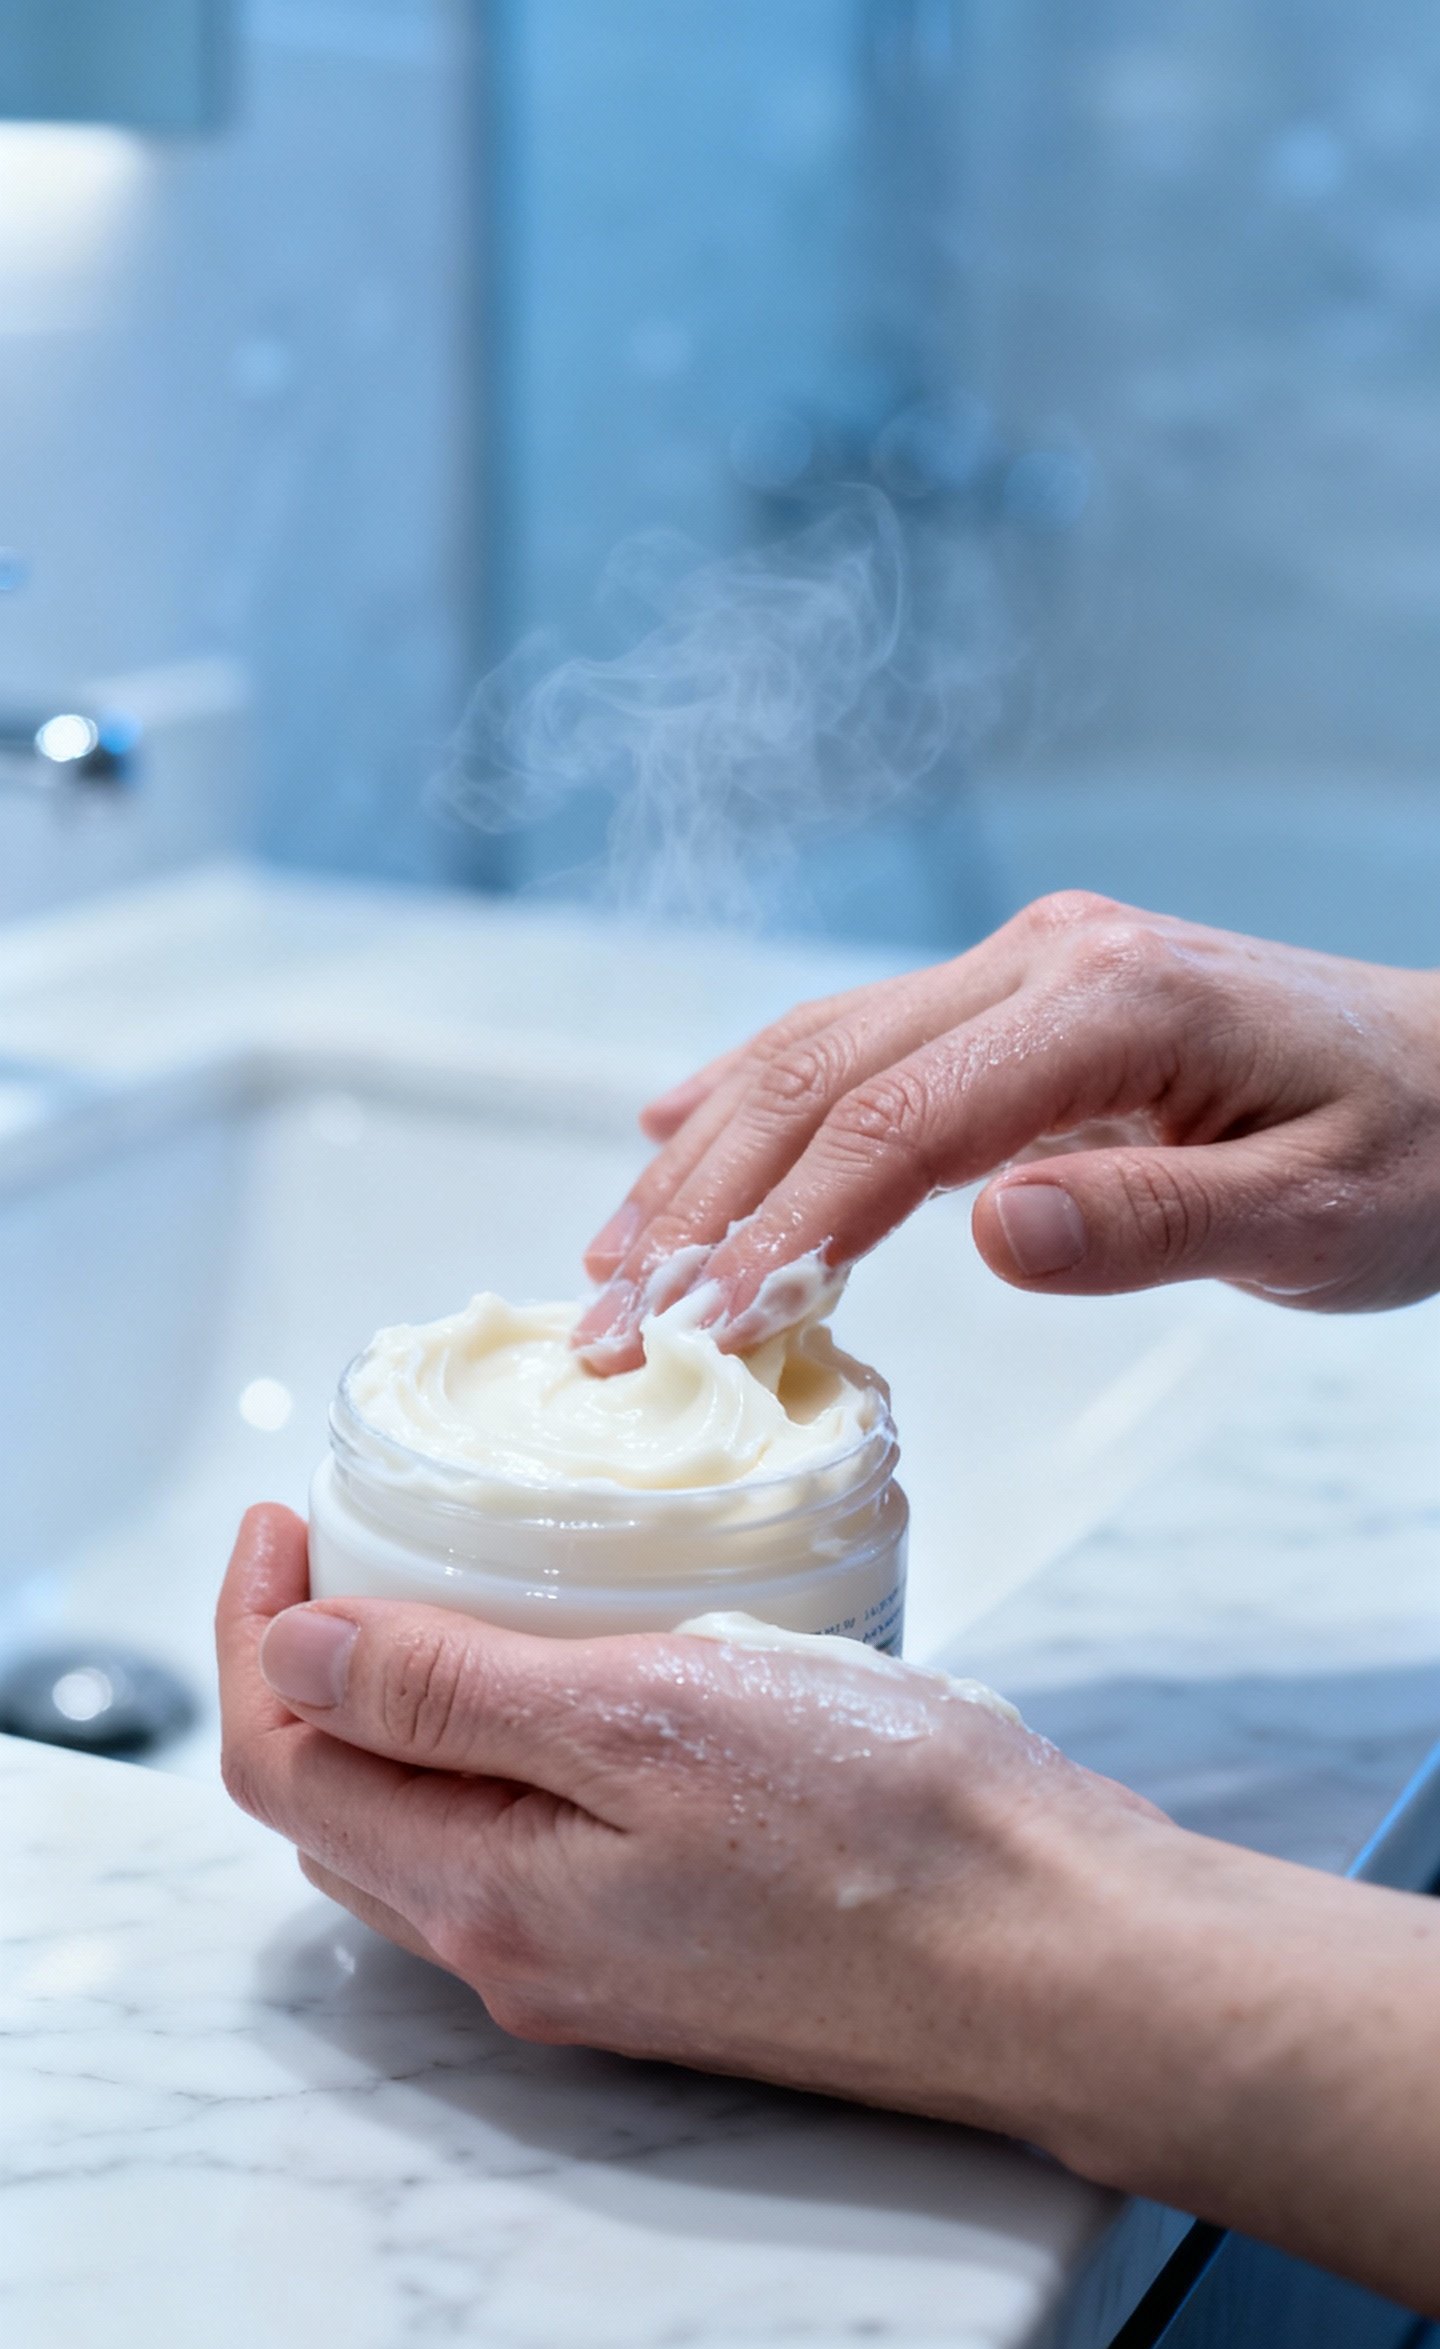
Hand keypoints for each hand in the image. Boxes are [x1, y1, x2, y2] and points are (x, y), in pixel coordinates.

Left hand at [217, 1505, 1161, 2127]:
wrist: (1069, 1962)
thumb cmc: (892, 1831)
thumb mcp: (648, 1717)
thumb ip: (452, 1693)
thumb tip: (294, 1651)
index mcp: (489, 1898)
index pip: (285, 1764)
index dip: (253, 1635)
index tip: (280, 1518)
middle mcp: (522, 1956)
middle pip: (341, 1807)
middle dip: (308, 1672)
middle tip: (341, 1540)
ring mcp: (600, 1965)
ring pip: (432, 1828)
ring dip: (400, 1714)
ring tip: (440, 1588)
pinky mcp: (678, 1949)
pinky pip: (530, 1844)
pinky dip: (500, 1752)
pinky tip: (570, 1677)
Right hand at [574, 893, 1439, 1370]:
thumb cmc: (1419, 1154)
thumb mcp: (1316, 1219)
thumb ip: (1150, 1223)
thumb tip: (989, 1232)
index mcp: (1112, 1002)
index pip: (898, 1123)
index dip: (784, 1229)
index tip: (702, 1329)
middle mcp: (1049, 958)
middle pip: (821, 1076)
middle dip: (701, 1206)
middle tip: (613, 1327)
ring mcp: (1029, 965)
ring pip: (819, 1052)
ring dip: (705, 1157)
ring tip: (611, 1262)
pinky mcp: (1023, 994)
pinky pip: (862, 1039)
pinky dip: (756, 1094)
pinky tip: (673, 1129)